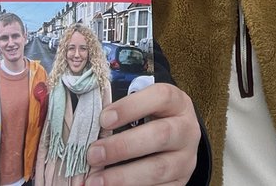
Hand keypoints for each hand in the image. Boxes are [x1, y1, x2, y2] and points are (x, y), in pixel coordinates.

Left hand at [85, 83, 199, 185]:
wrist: (174, 145)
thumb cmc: (150, 122)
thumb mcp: (143, 109)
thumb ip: (122, 112)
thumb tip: (89, 120)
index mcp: (178, 104)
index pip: (161, 97)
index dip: (131, 106)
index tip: (104, 119)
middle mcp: (186, 130)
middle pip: (160, 135)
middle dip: (122, 146)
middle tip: (93, 154)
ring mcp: (185, 159)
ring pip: (158, 168)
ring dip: (122, 176)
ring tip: (94, 180)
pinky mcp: (179, 183)